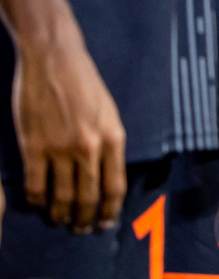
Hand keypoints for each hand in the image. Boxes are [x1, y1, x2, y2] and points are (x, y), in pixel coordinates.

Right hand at [11, 24, 125, 231]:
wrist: (54, 58)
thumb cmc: (84, 82)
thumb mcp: (109, 111)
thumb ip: (109, 141)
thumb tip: (106, 172)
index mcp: (113, 137)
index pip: (115, 186)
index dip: (110, 210)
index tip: (105, 223)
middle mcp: (89, 146)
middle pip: (88, 197)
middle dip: (85, 219)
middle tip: (80, 229)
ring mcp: (60, 148)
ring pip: (61, 196)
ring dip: (60, 214)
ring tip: (60, 221)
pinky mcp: (34, 145)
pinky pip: (35, 184)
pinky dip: (36, 200)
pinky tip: (38, 204)